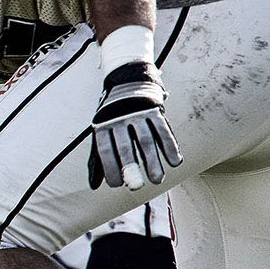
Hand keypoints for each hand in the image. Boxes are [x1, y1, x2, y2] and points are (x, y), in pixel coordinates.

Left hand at [87, 61, 181, 190]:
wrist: (127, 81)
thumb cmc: (112, 117)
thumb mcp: (101, 133)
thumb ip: (98, 159)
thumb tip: (95, 185)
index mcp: (102, 125)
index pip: (105, 150)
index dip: (110, 168)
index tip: (118, 184)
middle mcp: (119, 119)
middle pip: (126, 146)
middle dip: (131, 167)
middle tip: (136, 186)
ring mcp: (137, 114)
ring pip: (146, 140)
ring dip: (153, 161)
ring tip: (157, 179)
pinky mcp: (154, 110)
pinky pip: (163, 130)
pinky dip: (170, 146)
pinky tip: (174, 162)